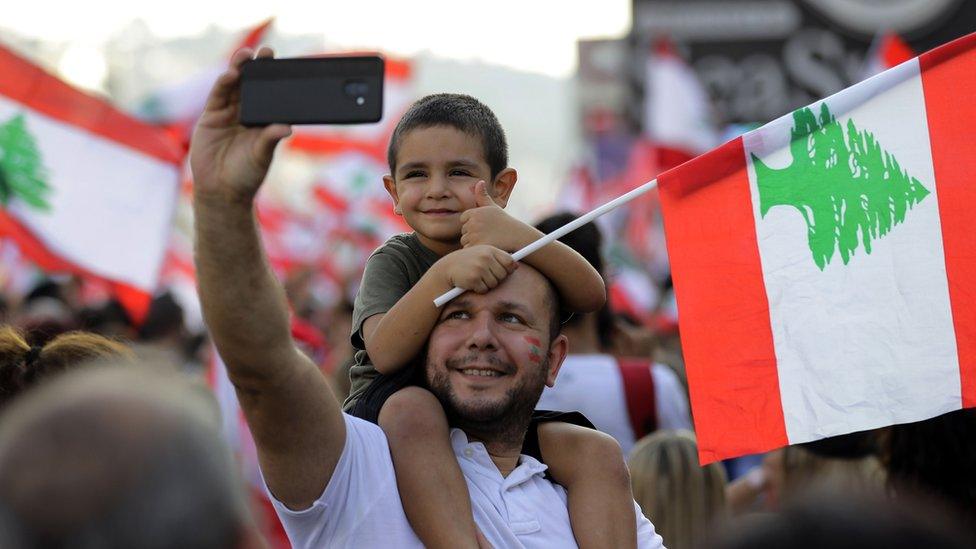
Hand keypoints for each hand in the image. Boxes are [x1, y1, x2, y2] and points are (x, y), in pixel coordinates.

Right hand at [189, 47, 292, 204]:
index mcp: (262, 122)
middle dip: (257, 69)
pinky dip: (223, 84)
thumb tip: (287, 127)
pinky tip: (231, 74)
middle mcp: (245, 115)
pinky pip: (218, 97)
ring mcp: (227, 115)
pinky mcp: (210, 118)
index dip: (274, 81)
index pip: (269, 96)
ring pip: (233, 87)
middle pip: (251, 86)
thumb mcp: (262, 156)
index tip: (283, 66)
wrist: (221, 192)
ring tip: (247, 56)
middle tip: (266, 53)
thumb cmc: (246, 176)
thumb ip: (270, 139)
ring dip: (239, 70)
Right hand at [441, 245, 517, 293]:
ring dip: (487, 285)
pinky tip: (471, 283)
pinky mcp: (474, 278)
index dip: (509, 269)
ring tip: (477, 278)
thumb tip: (516, 266)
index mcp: (489, 249)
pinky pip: (484, 289)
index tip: (504, 271)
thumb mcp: (482, 254)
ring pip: (494, 284)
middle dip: (496, 278)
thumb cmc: (468, 262)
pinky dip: (479, 289)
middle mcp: (486, 257)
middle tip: (485, 276)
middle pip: (503, 275)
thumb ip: (498, 258)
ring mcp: (480, 268)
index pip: (509, 261)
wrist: (447, 268)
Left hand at [459, 181, 538, 251]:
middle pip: (464, 231)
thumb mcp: (493, 207)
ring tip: (488, 240)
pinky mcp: (477, 246)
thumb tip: (479, 182)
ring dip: (473, 243)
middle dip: (473, 234)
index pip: (464, 219)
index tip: (484, 225)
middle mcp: (473, 223)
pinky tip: (487, 246)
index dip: (473, 223)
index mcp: (474, 212)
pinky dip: (476, 250)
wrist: (517, 236)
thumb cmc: (505, 222)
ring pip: (465, 241)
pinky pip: (469, 250)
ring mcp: (474, 235)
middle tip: (488, 234)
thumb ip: (483, 196)